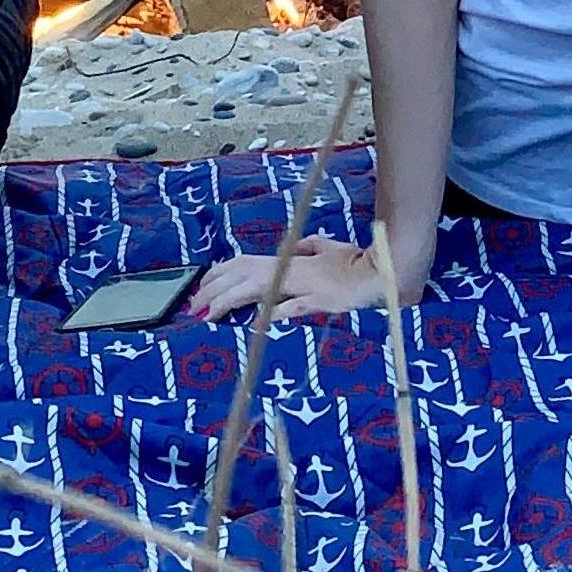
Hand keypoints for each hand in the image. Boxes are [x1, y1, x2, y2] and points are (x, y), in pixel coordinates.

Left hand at [190, 235, 409, 325]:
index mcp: (288, 259)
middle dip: (213, 289)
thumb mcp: (325, 248)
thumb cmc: (353, 261)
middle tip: (192, 306)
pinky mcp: (319, 301)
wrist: (379, 271)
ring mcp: (304, 286)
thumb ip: (306, 248)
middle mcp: (291, 270)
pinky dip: (273, 313)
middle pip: (242, 275)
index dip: (219, 274)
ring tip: (209, 315)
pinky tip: (255, 323)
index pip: (244, 262)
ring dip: (230, 301)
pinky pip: (292, 306)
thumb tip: (293, 250)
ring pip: (258, 289)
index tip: (199, 288)